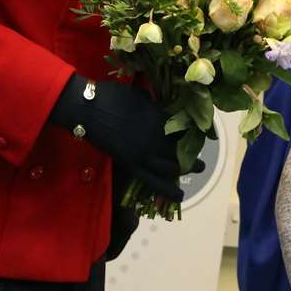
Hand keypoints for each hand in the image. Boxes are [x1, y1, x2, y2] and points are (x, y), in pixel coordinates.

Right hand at [49, 76, 199, 200]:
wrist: (88, 108)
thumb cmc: (112, 96)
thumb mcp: (139, 94)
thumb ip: (153, 104)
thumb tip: (160, 108)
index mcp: (158, 118)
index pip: (184, 129)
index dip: (194, 133)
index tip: (201, 134)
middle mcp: (156, 137)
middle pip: (182, 149)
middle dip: (195, 152)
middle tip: (203, 153)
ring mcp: (144, 153)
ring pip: (172, 166)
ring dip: (187, 168)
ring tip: (198, 169)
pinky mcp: (132, 165)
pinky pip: (154, 181)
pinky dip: (168, 190)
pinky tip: (179, 195)